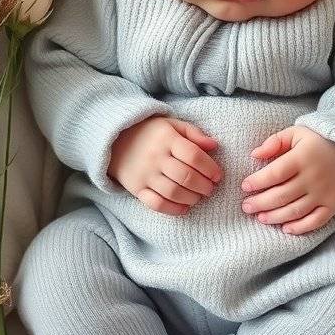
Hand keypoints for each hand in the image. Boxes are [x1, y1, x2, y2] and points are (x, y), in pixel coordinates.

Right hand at [108, 116, 222, 214]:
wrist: (116, 141)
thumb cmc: (152, 133)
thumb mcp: (172, 125)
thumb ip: (194, 134)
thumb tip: (214, 146)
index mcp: (167, 139)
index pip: (194, 155)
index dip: (210, 168)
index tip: (217, 176)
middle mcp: (156, 157)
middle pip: (186, 176)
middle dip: (204, 186)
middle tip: (210, 188)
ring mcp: (145, 175)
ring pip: (173, 192)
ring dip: (192, 198)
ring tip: (199, 196)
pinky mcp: (137, 189)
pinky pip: (156, 204)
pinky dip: (172, 209)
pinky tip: (184, 208)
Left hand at [241, 125, 334, 234]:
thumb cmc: (319, 141)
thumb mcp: (298, 132)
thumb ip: (276, 141)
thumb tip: (255, 154)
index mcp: (303, 157)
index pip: (275, 173)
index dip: (258, 181)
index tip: (245, 186)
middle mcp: (314, 177)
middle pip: (282, 195)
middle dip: (260, 203)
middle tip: (246, 206)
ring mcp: (325, 193)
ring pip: (295, 210)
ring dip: (275, 217)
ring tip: (260, 217)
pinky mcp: (334, 204)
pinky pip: (316, 221)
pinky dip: (300, 227)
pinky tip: (285, 228)